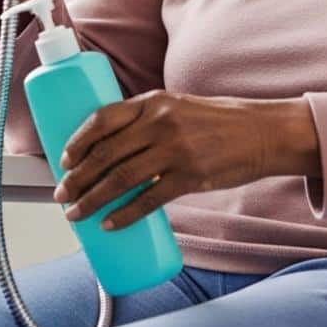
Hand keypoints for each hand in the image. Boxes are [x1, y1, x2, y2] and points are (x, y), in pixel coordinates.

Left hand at [52, 90, 266, 231]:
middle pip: (105, 153)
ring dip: (92, 200)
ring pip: (120, 178)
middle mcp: (160, 122)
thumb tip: (113, 149)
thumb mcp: (180, 108)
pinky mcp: (190, 176)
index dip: (78, 141)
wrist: (263, 133)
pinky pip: (148, 200)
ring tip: (77, 214)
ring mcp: (175, 150)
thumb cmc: (220, 122)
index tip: (63, 159)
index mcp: (154, 102)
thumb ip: (150, 121)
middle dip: (77, 177)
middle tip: (62, 195)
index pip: (103, 118)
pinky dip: (124, 215)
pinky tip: (109, 224)